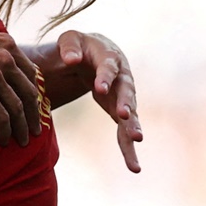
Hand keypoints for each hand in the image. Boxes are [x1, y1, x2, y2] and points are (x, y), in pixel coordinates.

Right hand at [0, 13, 40, 146]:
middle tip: (35, 126)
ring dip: (23, 127)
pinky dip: (5, 131)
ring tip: (23, 141)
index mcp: (5, 44)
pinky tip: (3, 140)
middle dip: (34, 112)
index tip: (31, 101)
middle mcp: (6, 60)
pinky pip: (1, 117)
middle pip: (28, 92)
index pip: (29, 70)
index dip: (32, 88)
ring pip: (18, 108)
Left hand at [54, 31, 141, 172]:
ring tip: (136, 139)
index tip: (100, 89)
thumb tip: (71, 60)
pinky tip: (134, 166)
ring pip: (130, 113)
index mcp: (110, 57)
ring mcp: (124, 96)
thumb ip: (69, 47)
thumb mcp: (70, 39)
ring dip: (132, 125)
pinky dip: (128, 148)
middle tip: (123, 115)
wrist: (93, 54)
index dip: (105, 77)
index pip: (108, 67)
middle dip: (125, 103)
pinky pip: (125, 131)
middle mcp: (123, 77)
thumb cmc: (79, 46)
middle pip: (126, 91)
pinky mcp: (121, 111)